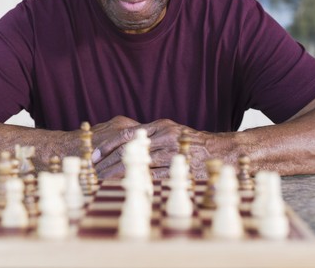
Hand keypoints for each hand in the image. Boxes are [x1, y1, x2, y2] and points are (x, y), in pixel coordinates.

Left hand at [92, 117, 218, 179]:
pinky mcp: (177, 166)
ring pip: (137, 164)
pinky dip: (137, 182)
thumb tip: (128, 146)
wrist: (220, 150)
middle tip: (94, 173)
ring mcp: (170, 151)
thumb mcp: (171, 132)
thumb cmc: (191, 143)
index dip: (108, 145)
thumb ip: (151, 136)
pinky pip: (152, 176)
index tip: (94, 155)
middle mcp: (163, 135)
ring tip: (103, 183)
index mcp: (159, 125)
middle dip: (109, 163)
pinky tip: (124, 188)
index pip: (126, 134)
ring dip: (118, 175)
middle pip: (128, 150)